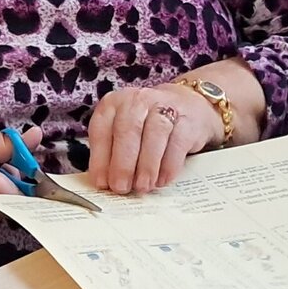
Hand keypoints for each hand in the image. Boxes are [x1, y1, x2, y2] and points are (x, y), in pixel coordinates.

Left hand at [87, 84, 218, 194]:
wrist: (186, 106)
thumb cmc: (146, 124)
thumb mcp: (122, 132)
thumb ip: (111, 153)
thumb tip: (105, 182)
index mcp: (113, 103)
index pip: (101, 130)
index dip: (100, 159)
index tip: (101, 183)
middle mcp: (137, 101)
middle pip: (127, 131)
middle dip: (122, 164)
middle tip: (121, 188)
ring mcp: (164, 106)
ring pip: (154, 135)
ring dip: (146, 166)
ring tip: (142, 187)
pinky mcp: (187, 120)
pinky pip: (177, 144)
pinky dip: (168, 165)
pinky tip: (162, 180)